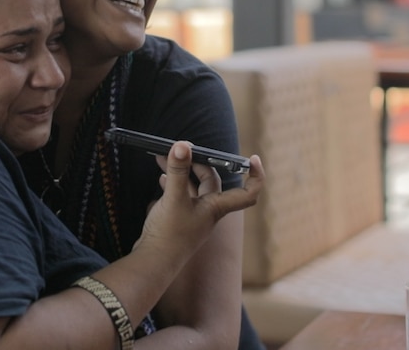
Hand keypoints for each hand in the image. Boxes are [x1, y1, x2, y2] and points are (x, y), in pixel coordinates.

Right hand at [138, 142, 263, 259]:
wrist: (153, 263)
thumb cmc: (169, 235)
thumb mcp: (174, 199)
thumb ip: (178, 171)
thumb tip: (182, 145)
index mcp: (216, 207)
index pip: (248, 192)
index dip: (256, 175)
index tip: (253, 158)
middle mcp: (208, 211)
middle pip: (212, 181)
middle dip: (199, 163)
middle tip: (184, 150)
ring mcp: (193, 216)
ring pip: (193, 187)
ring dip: (182, 171)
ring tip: (165, 158)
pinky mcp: (178, 220)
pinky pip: (179, 195)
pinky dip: (172, 183)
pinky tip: (161, 178)